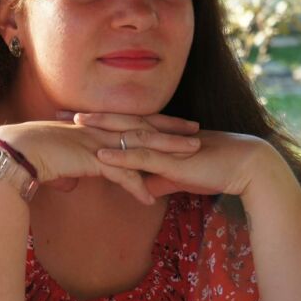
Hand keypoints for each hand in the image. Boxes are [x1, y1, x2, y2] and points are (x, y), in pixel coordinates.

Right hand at [0, 117, 201, 204]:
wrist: (17, 150)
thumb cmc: (35, 153)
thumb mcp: (59, 161)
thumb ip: (70, 170)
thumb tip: (70, 182)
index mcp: (98, 128)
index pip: (135, 122)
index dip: (158, 123)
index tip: (178, 125)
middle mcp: (102, 131)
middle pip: (146, 130)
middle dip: (173, 132)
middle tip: (197, 133)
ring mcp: (99, 144)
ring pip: (141, 148)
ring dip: (167, 154)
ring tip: (191, 160)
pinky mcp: (91, 159)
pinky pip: (119, 175)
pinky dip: (135, 187)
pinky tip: (149, 199)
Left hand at [73, 112, 272, 198]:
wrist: (243, 166)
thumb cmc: (213, 170)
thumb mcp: (179, 176)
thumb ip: (159, 179)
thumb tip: (143, 189)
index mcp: (158, 135)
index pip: (121, 124)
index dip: (96, 120)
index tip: (70, 117)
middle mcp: (159, 134)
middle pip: (116, 121)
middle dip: (87, 117)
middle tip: (57, 111)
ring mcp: (165, 144)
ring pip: (126, 133)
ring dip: (100, 128)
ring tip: (73, 123)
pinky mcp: (174, 159)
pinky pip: (143, 157)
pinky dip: (120, 156)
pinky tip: (101, 155)